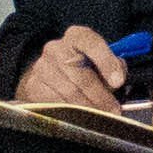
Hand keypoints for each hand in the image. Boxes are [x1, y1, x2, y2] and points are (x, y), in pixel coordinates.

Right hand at [17, 25, 138, 111]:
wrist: (52, 75)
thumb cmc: (84, 67)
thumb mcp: (102, 62)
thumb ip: (115, 66)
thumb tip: (119, 76)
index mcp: (77, 36)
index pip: (91, 43)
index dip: (106, 62)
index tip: (117, 82)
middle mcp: (57, 47)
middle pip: (80, 73)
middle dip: (100, 95)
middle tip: (113, 109)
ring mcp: (42, 66)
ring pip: (69, 91)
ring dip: (88, 106)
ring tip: (101, 115)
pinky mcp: (34, 85)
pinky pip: (56, 102)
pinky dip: (72, 111)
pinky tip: (82, 116)